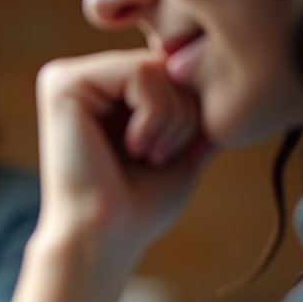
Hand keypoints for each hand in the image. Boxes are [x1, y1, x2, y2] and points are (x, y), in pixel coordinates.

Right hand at [36, 49, 212, 258]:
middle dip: (182, 113)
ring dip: (172, 118)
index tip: (166, 155)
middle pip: (164, 63)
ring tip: (148, 155)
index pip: (169, 69)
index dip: (188, 108)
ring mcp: (66, 78)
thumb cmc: (138, 205)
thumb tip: (238, 76)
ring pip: (156, 67)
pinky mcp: (64, 85)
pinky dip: (155, 115)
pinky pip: (140, 73)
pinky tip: (134, 146)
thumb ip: (201, 108)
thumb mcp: (183, 147)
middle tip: (158, 157)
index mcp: (100, 91)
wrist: (104, 238)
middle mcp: (79, 78)